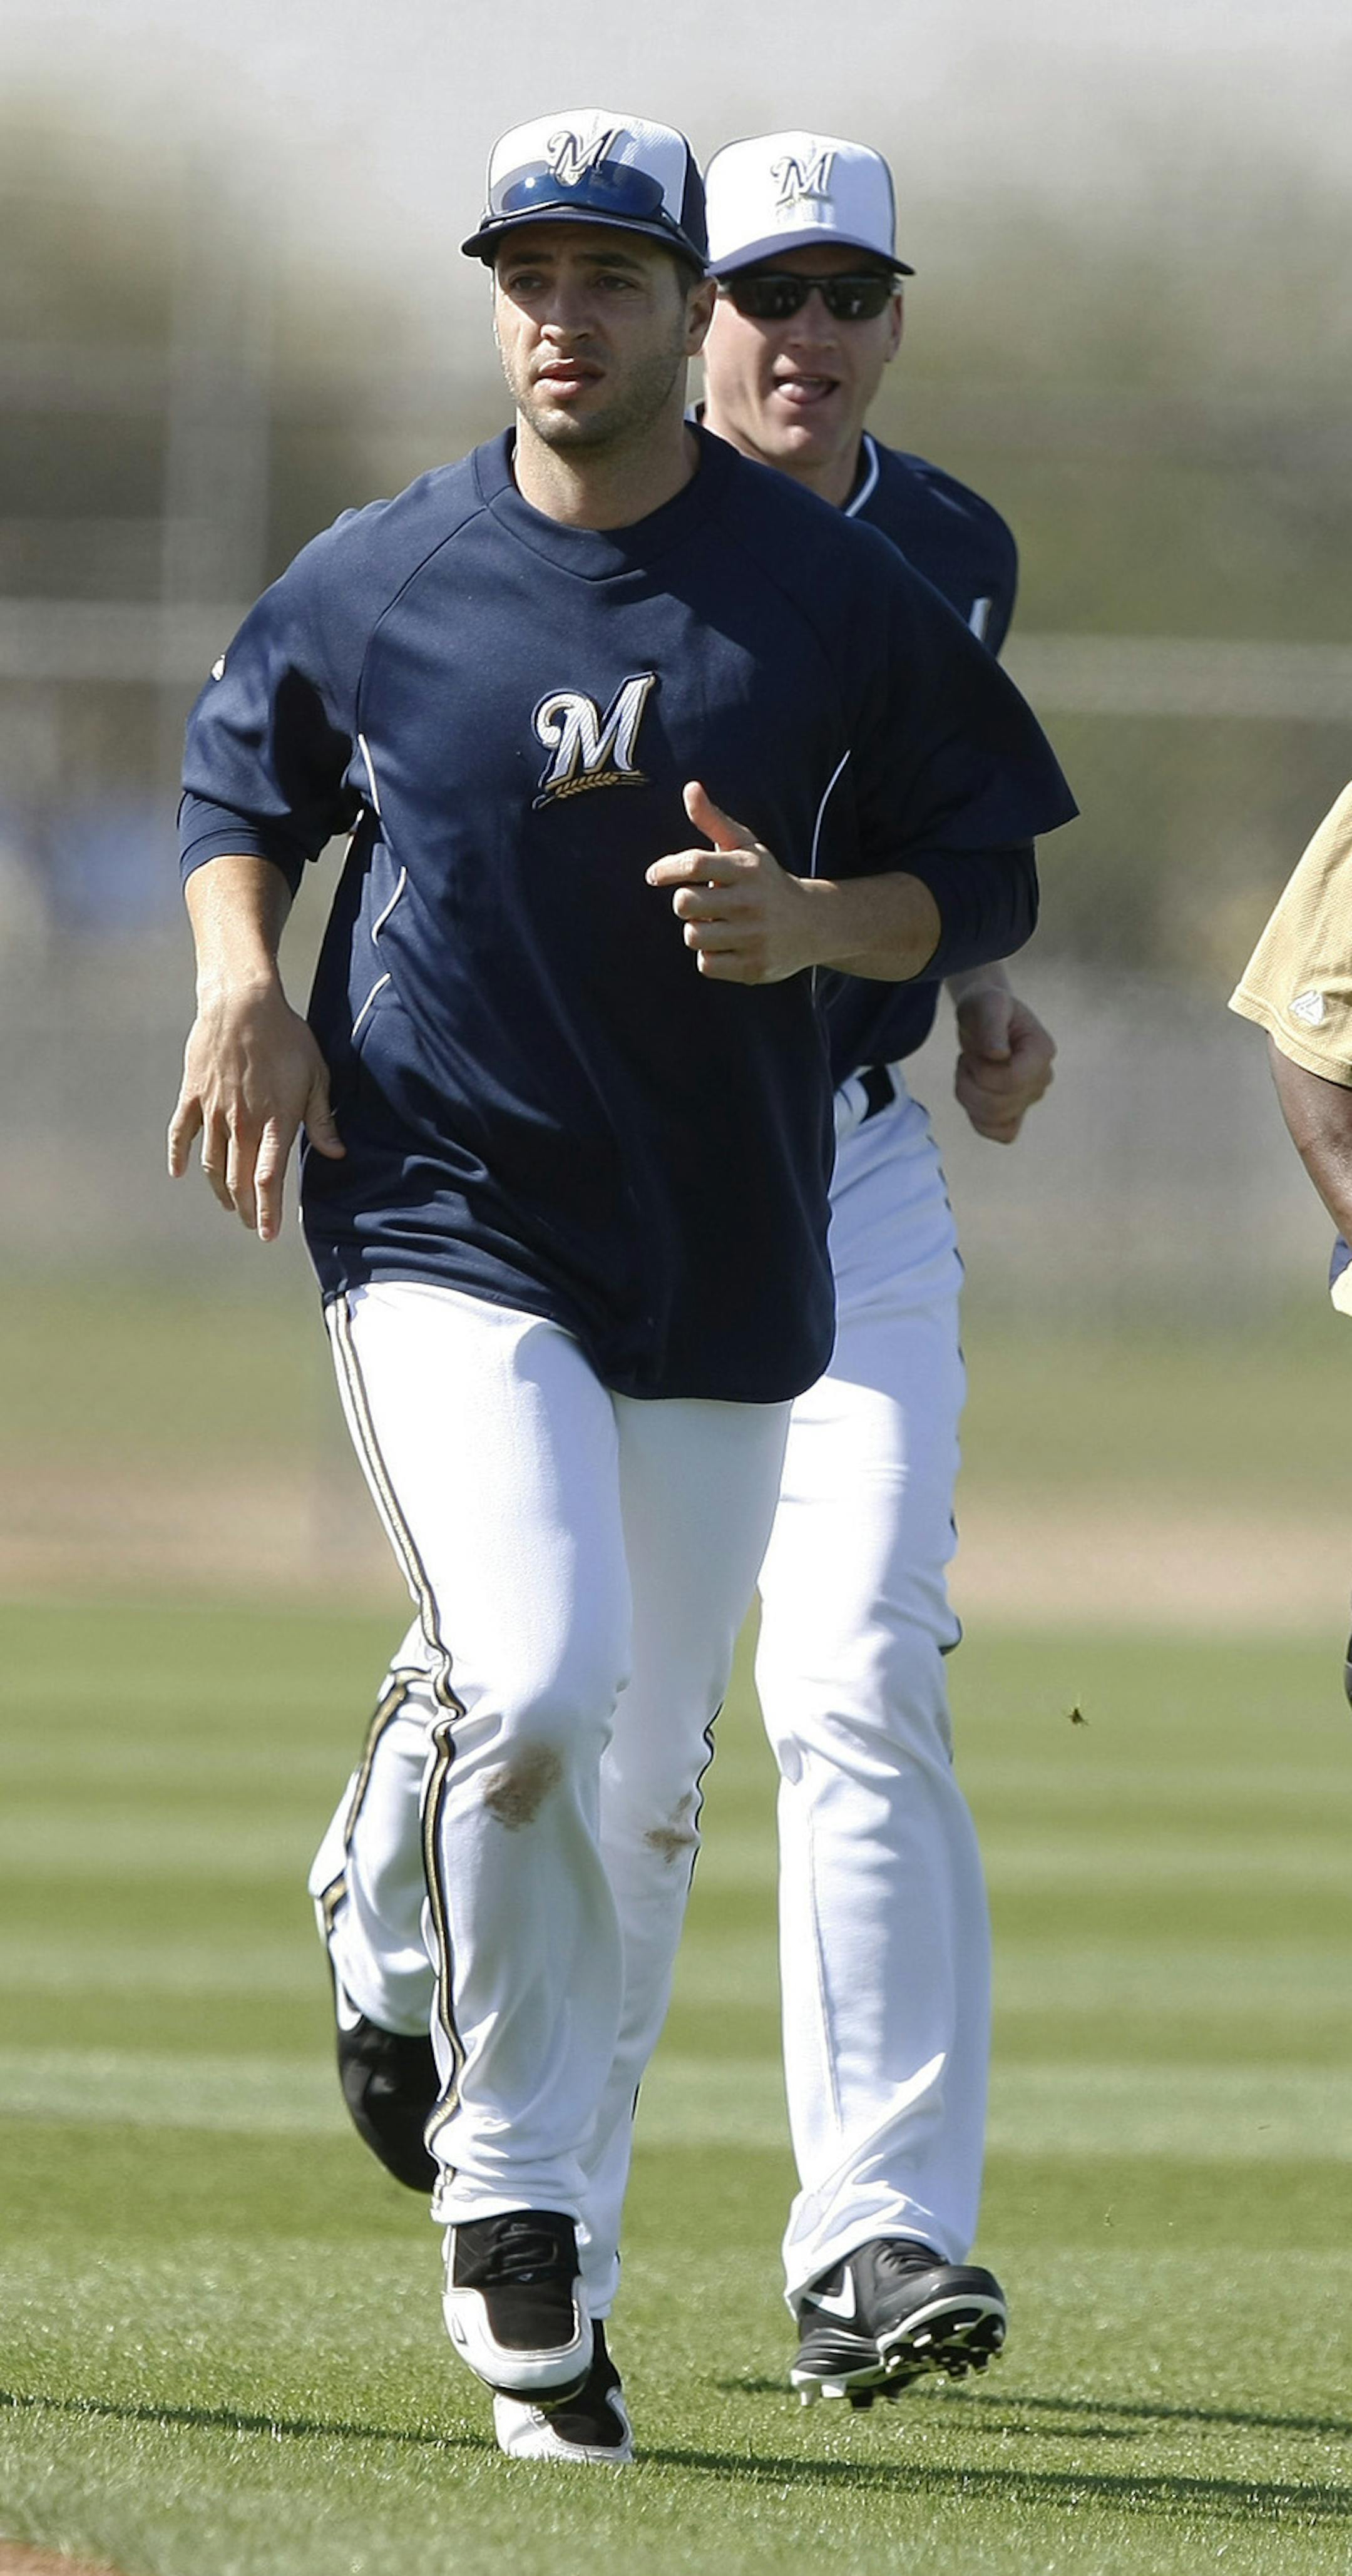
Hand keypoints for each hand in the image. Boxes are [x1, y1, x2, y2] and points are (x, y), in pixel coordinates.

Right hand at [167, 978, 343, 1240]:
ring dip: (219, 1189)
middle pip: (239, 1179)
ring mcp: (214, 1111)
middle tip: (251, 1223)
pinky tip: (178, 1173)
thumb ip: (322, 1120)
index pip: (269, 1180)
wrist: (243, 1003)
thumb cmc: (287, 1038)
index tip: (267, 1234)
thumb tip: (336, 1154)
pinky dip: (178, 1155)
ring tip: (228, 1204)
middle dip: (246, 1208)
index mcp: (276, 1122)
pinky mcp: (193, 1096)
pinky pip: (181, 1133)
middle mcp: (242, 1123)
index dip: (267, 1211)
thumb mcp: (316, 1077)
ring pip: (212, 1164)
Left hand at [645, 783, 817, 983]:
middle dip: (685, 903)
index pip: (695, 864)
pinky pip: (706, 964)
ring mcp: (754, 936)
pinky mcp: (754, 966)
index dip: (667, 869)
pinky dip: (710, 956)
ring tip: (718, 924)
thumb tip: (690, 788)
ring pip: (692, 935)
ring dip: (697, 930)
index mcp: (747, 868)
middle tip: (702, 902)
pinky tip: (728, 945)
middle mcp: (751, 902)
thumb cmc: (766, 881)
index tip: (654, 875)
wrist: (813, 924)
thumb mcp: (745, 847)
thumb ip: (713, 819)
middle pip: (685, 904)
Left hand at [953, 984, 1055, 1143]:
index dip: (983, 1071)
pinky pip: (1001, 1133)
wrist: (984, 1017)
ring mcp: (1030, 1098)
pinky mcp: (1016, 1112)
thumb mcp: (986, 1004)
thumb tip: (999, 1055)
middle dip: (971, 1082)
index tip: (977, 1051)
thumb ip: (991, 1025)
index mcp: (1041, 1051)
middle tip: (970, 1058)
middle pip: (999, 1105)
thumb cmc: (986, 1007)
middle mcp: (1041, 1079)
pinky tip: (975, 1093)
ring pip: (996, 1119)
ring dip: (969, 1096)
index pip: (1012, 1081)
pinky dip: (980, 1119)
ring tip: (971, 1071)